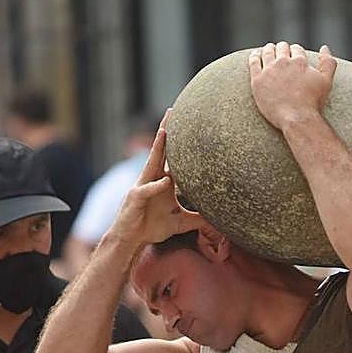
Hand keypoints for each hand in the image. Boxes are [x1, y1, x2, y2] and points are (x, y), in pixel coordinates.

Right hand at [109, 112, 201, 248]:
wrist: (131, 240)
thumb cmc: (152, 228)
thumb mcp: (181, 223)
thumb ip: (198, 219)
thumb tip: (219, 220)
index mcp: (163, 182)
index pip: (173, 158)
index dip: (179, 142)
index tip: (189, 124)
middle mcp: (153, 179)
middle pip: (160, 151)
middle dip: (166, 131)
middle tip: (173, 111)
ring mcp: (143, 186)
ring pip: (151, 163)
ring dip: (157, 147)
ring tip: (164, 131)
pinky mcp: (135, 198)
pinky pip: (147, 190)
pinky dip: (156, 186)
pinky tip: (165, 181)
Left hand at [248, 42, 337, 131]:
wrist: (296, 118)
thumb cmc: (312, 103)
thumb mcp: (326, 81)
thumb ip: (328, 63)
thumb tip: (324, 48)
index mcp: (300, 61)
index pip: (296, 49)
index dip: (295, 51)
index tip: (293, 54)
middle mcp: (284, 62)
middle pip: (281, 48)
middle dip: (282, 49)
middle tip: (280, 51)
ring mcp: (269, 70)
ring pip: (267, 52)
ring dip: (269, 49)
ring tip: (268, 50)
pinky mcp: (258, 80)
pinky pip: (254, 62)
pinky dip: (255, 56)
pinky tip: (256, 55)